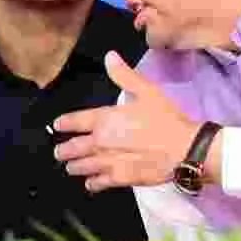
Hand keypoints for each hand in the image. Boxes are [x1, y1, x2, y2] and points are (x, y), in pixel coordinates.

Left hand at [52, 53, 204, 193]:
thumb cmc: (165, 119)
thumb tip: (109, 57)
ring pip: (82, 167)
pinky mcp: (120, 179)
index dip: (63, 123)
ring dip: (74, 167)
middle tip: (58, 152)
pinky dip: (91, 183)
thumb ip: (124, 75)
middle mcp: (101, 142)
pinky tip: (90, 183)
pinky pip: (98, 183)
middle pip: (74, 148)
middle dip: (63, 150)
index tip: (57, 126)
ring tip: (70, 167)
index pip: (75, 121)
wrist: (183, 148)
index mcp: (105, 119)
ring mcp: (108, 162)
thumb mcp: (146, 90)